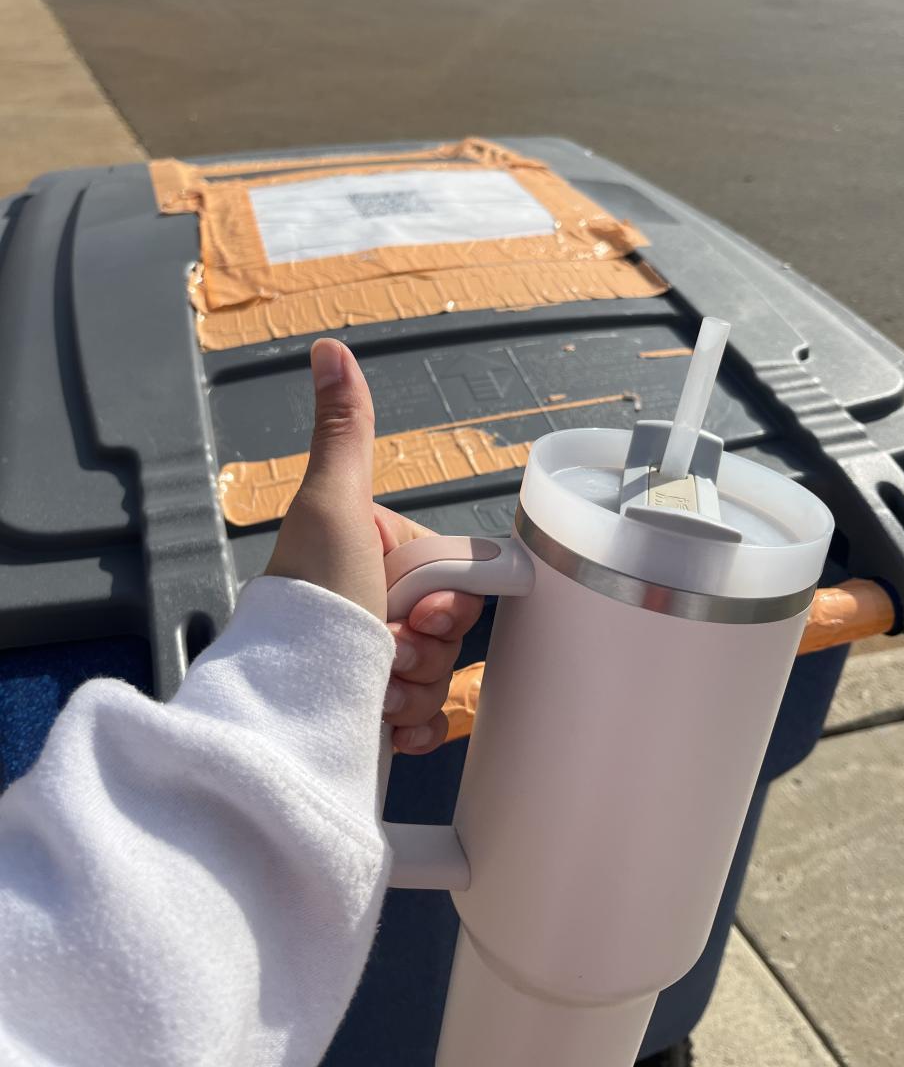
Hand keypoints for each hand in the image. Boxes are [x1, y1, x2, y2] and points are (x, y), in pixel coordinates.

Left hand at [266, 339, 483, 754]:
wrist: (278, 701)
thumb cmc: (310, 596)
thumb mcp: (332, 505)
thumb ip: (344, 431)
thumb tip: (329, 347)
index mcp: (378, 555)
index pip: (454, 578)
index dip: (446, 603)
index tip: (419, 611)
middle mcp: (378, 604)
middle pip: (451, 631)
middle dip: (425, 651)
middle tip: (385, 652)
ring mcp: (376, 661)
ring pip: (440, 676)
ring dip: (413, 691)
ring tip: (370, 693)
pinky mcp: (375, 712)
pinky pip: (428, 720)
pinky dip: (415, 727)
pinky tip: (386, 726)